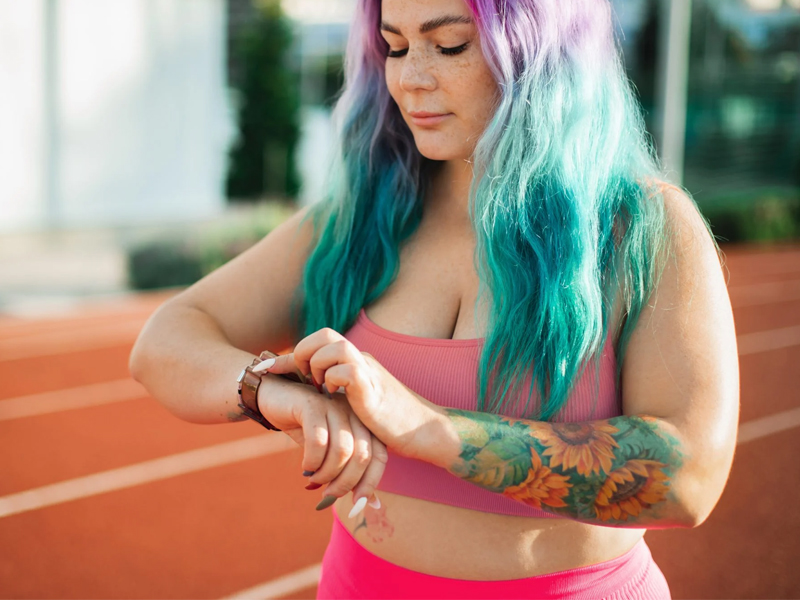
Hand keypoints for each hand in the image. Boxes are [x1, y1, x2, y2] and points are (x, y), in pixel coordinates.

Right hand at [256, 372, 387, 506]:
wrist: (276, 397)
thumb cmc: (307, 429)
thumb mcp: (330, 453)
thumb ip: (351, 475)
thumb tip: (373, 506)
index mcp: (363, 423)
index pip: (378, 457)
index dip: (370, 483)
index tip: (355, 502)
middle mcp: (354, 413)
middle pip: (362, 455)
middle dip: (345, 482)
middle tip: (328, 493)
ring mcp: (334, 406)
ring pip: (342, 450)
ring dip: (327, 474)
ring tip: (315, 479)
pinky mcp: (313, 405)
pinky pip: (318, 441)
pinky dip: (312, 461)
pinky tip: (306, 466)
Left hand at [259, 327, 443, 461]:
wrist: (426, 430)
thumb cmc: (391, 423)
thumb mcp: (357, 405)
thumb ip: (339, 397)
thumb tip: (312, 401)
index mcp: (355, 361)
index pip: (319, 341)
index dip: (289, 355)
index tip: (264, 369)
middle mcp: (361, 359)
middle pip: (323, 333)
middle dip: (303, 353)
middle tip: (303, 381)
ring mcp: (368, 371)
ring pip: (332, 345)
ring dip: (317, 366)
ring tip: (320, 389)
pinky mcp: (373, 390)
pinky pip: (345, 370)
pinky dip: (333, 381)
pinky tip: (334, 397)